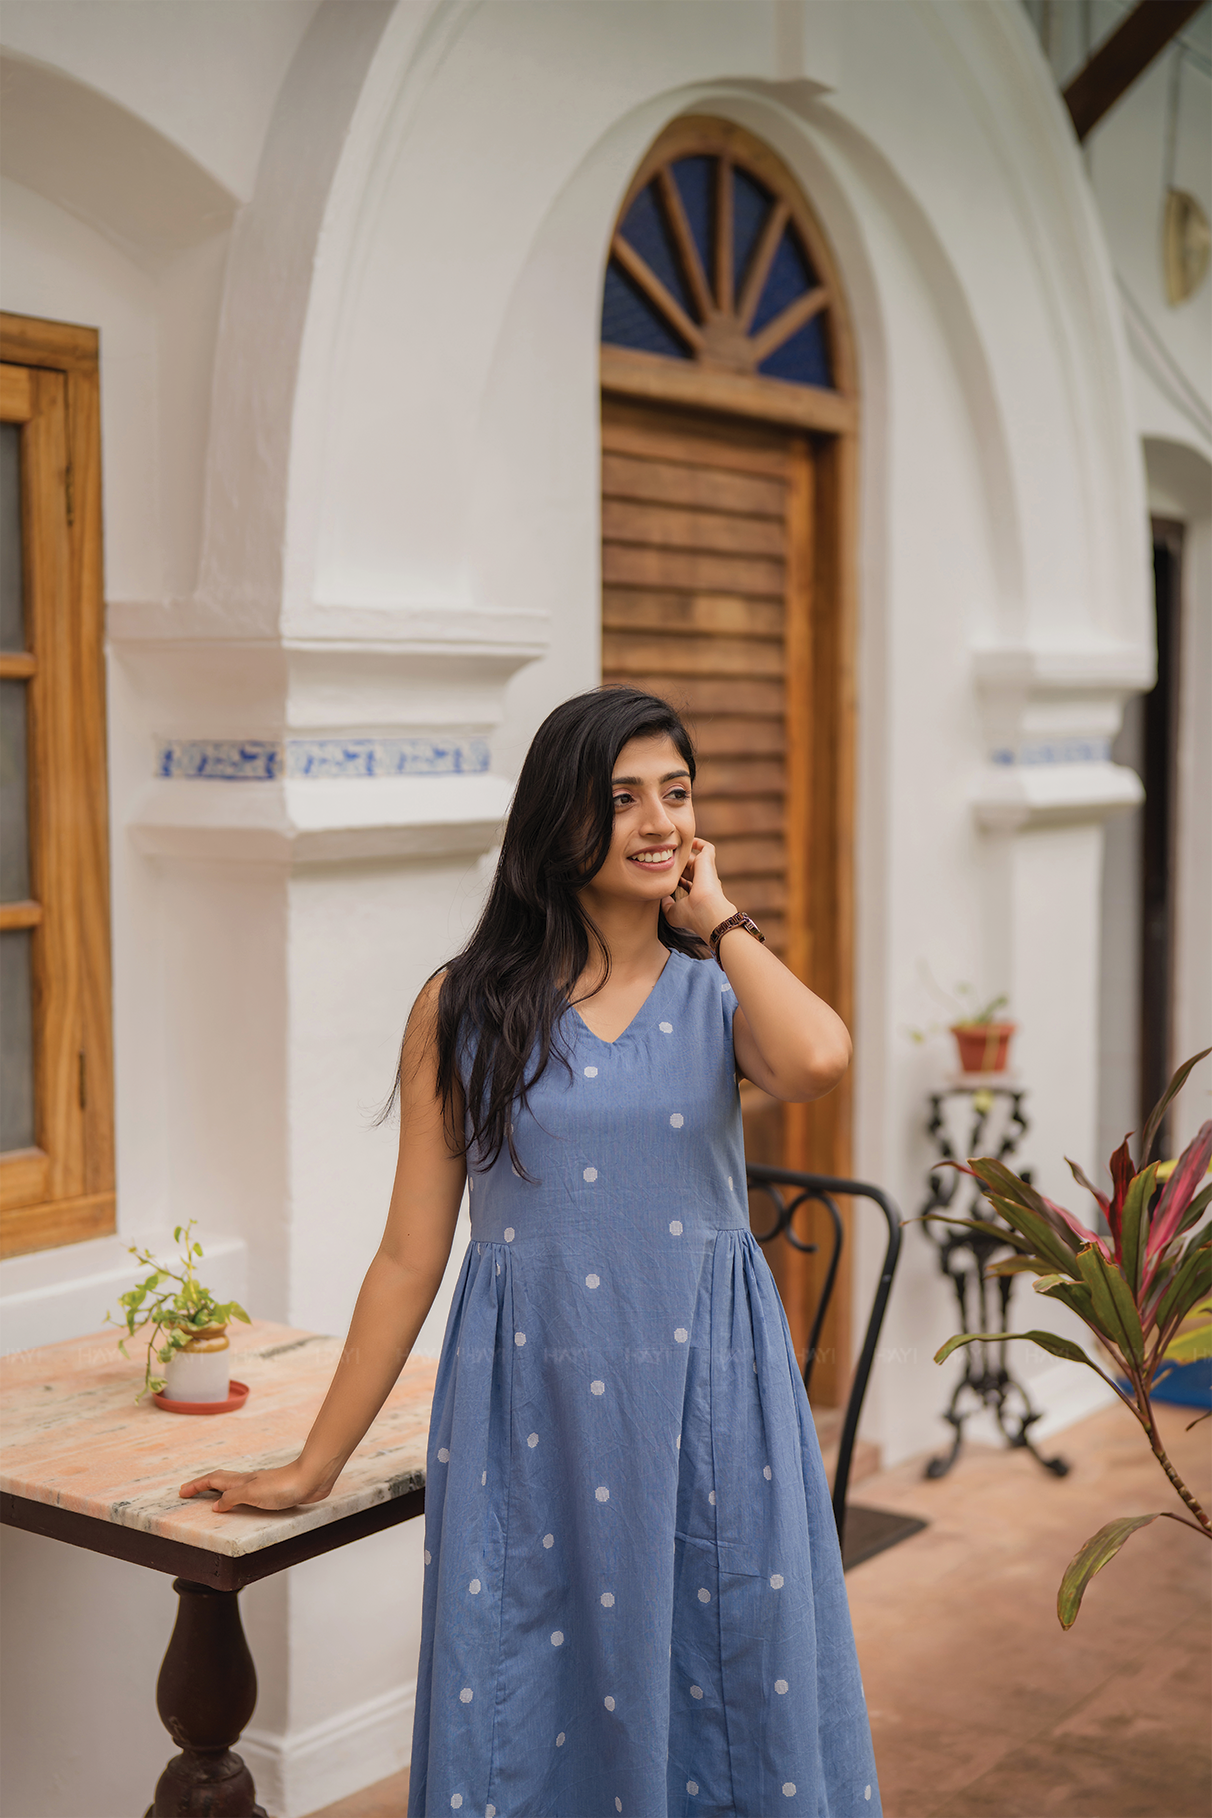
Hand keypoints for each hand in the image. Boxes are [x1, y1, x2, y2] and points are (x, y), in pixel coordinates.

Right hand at [178, 1459, 335, 1514]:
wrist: (311, 1479)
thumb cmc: (285, 1485)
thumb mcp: (252, 1493)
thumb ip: (232, 1498)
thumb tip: (215, 1506)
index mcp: (241, 1482)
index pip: (213, 1481)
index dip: (196, 1486)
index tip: (182, 1492)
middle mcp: (249, 1482)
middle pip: (220, 1482)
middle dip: (203, 1487)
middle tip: (189, 1494)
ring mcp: (260, 1487)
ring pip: (233, 1488)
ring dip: (219, 1492)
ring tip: (210, 1501)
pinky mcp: (273, 1494)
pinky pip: (247, 1496)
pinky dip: (237, 1500)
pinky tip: (241, 1506)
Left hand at [662, 839, 734, 946]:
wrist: (706, 910)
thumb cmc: (691, 915)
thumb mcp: (672, 912)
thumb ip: (665, 904)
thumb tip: (661, 896)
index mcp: (695, 893)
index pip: (685, 881)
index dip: (675, 877)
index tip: (663, 875)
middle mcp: (702, 881)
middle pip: (688, 868)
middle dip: (677, 864)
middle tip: (661, 858)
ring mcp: (706, 871)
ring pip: (695, 857)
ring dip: (684, 852)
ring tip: (669, 847)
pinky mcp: (708, 862)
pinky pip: (706, 848)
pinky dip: (698, 842)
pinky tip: (686, 841)